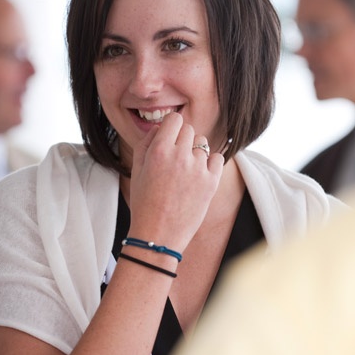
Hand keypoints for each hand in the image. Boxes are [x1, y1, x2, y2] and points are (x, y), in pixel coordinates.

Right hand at [128, 113, 223, 251]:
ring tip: (185, 172)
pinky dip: (210, 164)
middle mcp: (180, 156)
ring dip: (195, 153)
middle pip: (189, 130)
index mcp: (159, 151)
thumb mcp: (137, 169)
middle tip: (175, 158)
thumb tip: (160, 127)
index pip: (174, 119)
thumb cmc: (144, 202)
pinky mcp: (212, 182)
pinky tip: (199, 175)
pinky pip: (217, 158)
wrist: (158, 235)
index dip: (172, 127)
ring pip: (203, 144)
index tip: (170, 137)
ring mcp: (198, 169)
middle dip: (182, 140)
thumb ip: (147, 142)